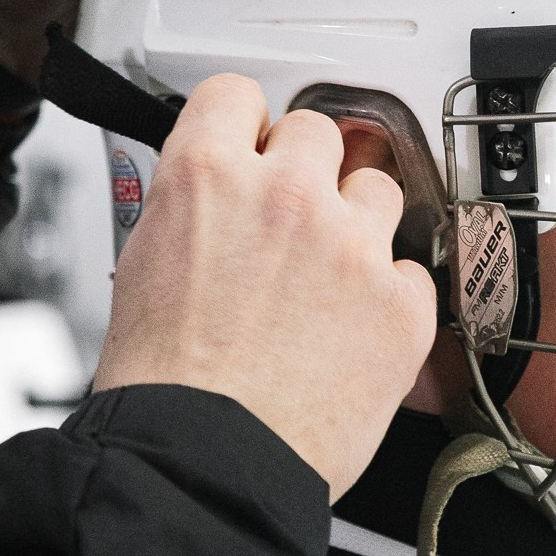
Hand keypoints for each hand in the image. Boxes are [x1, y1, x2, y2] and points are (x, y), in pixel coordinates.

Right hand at [94, 75, 436, 494]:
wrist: (207, 461)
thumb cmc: (166, 386)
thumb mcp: (143, 265)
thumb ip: (192, 210)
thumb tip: (213, 200)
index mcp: (208, 175)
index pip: (238, 94)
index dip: (245, 124)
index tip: (254, 142)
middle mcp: (287, 195)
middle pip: (318, 132)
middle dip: (306, 171)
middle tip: (291, 222)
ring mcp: (353, 246)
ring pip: (378, 190)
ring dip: (357, 223)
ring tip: (326, 280)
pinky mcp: (401, 301)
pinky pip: (412, 268)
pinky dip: (389, 295)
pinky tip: (353, 330)